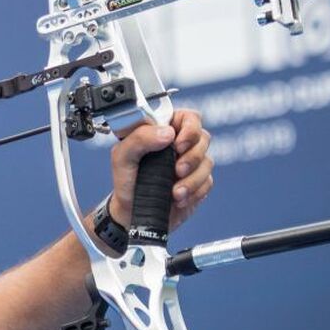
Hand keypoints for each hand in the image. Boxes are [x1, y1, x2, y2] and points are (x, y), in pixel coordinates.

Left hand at [108, 109, 212, 231]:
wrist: (131, 212)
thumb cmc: (126, 180)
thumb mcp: (122, 156)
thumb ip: (139, 138)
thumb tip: (167, 133)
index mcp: (162, 130)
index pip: (187, 117)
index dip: (189, 127)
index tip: (178, 144)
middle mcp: (179, 144)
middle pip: (203, 137)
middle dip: (192, 156)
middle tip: (177, 169)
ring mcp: (191, 163)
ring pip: (207, 162)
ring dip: (192, 179)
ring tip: (174, 192)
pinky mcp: (198, 183)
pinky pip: (207, 182)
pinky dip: (194, 192)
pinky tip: (178, 199)